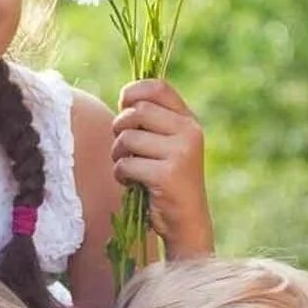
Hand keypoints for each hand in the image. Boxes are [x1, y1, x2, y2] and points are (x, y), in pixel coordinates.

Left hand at [113, 78, 212, 254]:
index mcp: (189, 120)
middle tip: (122, 146)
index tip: (123, 105)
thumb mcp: (168, 144)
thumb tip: (126, 97)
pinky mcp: (167, 174)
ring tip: (127, 167)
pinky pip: (126, 164)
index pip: (158, 87)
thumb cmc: (168, 180)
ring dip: (118, 154)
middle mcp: (189, 132)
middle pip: (137, 112)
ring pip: (127, 138)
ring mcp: (180, 153)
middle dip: (119, 128)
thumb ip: (153, 121)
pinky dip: (120, 174)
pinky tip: (131, 182)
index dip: (133, 92)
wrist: (187, 221)